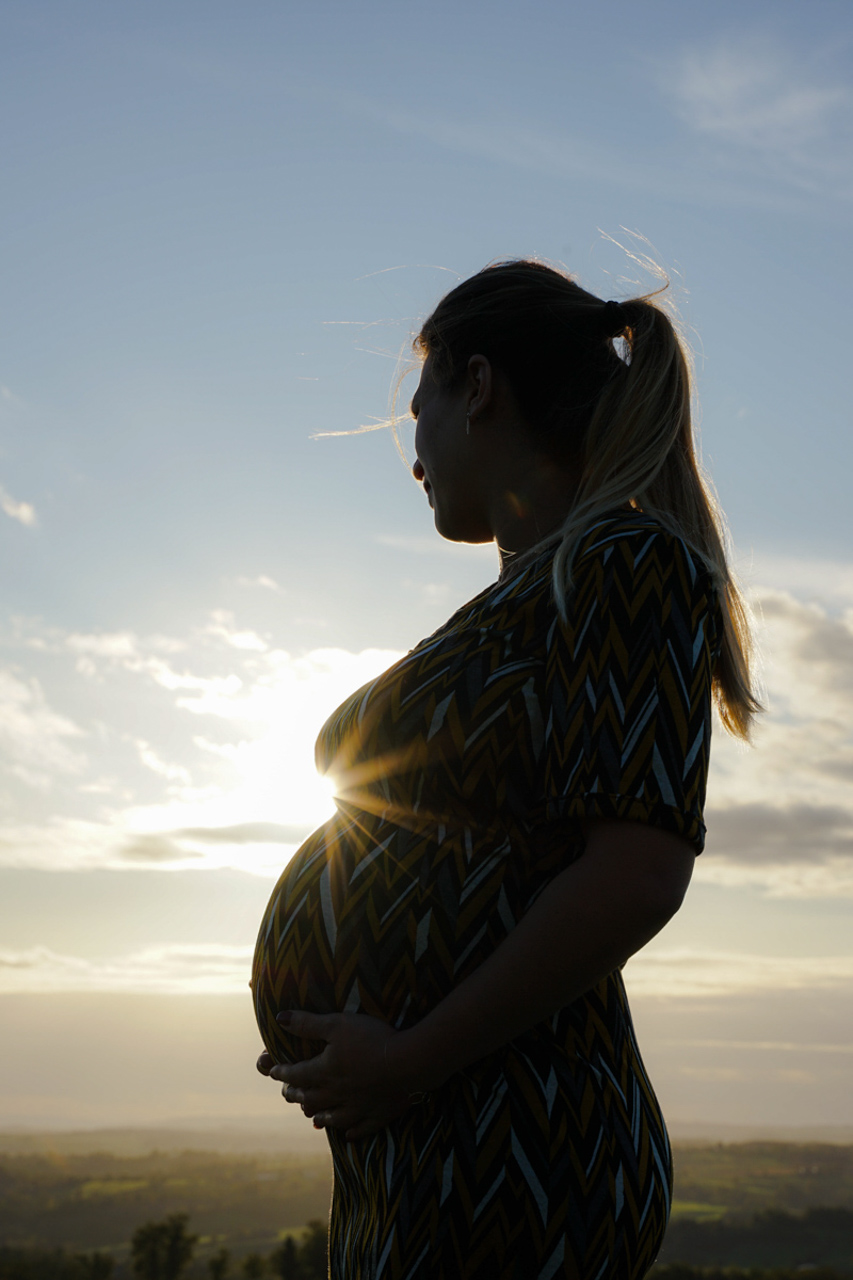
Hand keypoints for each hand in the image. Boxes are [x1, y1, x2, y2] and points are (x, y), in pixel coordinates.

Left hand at [256, 1010, 413, 1141]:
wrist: (408, 1063)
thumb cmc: (372, 1039)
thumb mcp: (338, 1024)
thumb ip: (308, 1024)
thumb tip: (279, 1019)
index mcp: (324, 1071)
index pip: (297, 1074)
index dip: (283, 1072)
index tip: (273, 1072)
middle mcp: (337, 1094)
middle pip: (311, 1098)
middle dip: (297, 1095)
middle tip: (288, 1094)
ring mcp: (357, 1108)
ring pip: (332, 1117)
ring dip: (320, 1116)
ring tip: (313, 1117)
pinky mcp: (378, 1115)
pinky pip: (360, 1128)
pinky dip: (351, 1132)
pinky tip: (347, 1134)